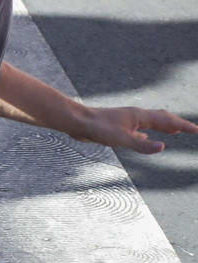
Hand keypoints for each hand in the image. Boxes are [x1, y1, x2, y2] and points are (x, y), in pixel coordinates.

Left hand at [73, 105, 197, 152]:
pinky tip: (146, 137)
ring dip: (165, 126)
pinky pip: (140, 128)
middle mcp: (135, 116)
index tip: (197, 130)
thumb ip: (142, 144)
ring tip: (175, 130)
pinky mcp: (118, 126)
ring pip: (151, 122)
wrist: (76, 122)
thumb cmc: (96, 129)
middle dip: (178, 123)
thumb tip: (163, 147)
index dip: (183, 125)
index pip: (166, 120)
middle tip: (192, 129)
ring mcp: (126, 120)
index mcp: (139, 116)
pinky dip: (149, 132)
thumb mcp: (121, 139)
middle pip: (161, 118)